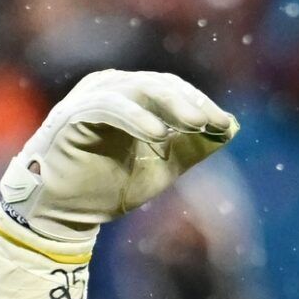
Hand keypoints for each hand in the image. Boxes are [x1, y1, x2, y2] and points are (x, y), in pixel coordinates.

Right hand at [0, 70, 238, 243]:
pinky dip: (135, 117)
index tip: (224, 126)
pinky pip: (107, 106)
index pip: (170, 88)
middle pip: (157, 84)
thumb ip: (193, 146)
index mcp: (129, 96)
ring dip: (169, 105)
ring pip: (136, 88)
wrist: (66, 214)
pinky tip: (158, 135)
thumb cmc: (110, 186)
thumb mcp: (164, 167)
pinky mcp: (71, 115)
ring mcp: (88, 98)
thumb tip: (232, 126)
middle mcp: (108, 89)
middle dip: (189, 103)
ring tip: (195, 125)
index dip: (199, 104)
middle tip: (214, 122)